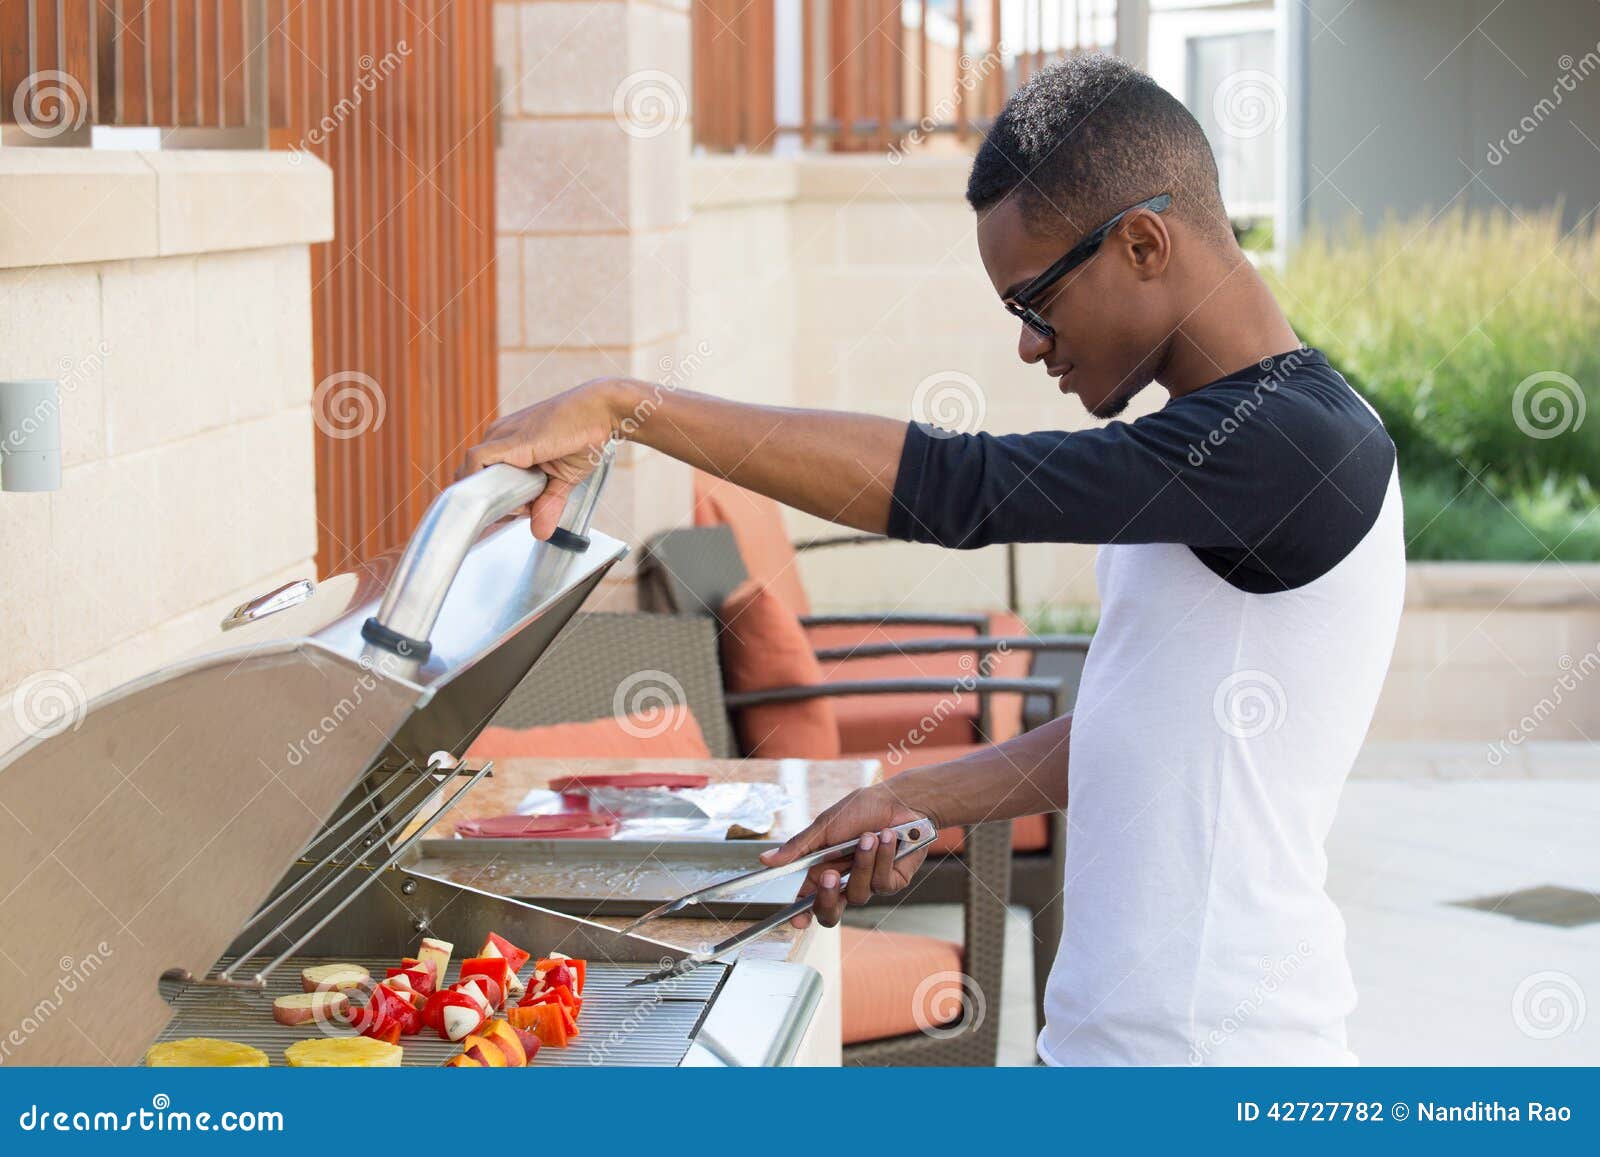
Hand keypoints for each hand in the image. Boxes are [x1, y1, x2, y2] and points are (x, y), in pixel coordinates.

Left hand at [459, 378, 637, 538]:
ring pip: (470, 471)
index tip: (513, 513)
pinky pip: (475, 462)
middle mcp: (499, 436)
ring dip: (488, 497)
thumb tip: (540, 533)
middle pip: (472, 475)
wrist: (601, 410)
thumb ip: (547, 505)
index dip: (493, 499)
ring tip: (518, 507)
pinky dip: (481, 484)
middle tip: (517, 513)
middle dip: (490, 501)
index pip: (482, 475)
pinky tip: (503, 499)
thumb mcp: (563, 480)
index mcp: (508, 443)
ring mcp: (501, 436)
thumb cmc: (584, 435)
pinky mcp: (509, 440)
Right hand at [758, 783, 937, 928]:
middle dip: (828, 898)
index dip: (800, 914)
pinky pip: (882, 883)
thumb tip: (765, 860)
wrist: (899, 800)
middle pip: (830, 912)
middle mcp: (844, 882)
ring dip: (863, 863)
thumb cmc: (861, 810)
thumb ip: (798, 847)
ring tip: (869, 836)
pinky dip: (883, 857)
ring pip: (858, 894)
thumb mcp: (825, 825)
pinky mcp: (892, 882)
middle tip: (829, 875)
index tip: (796, 919)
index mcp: (823, 870)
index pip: (807, 900)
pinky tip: (888, 837)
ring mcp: (868, 884)